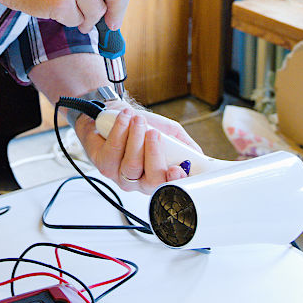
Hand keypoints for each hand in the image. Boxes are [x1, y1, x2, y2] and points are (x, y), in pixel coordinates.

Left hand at [74, 103, 201, 193]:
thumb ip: (185, 145)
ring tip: (138, 120)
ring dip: (136, 139)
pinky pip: (113, 151)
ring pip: (131, 165)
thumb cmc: (143, 128)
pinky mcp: (103, 164)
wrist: (115, 116)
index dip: (174, 181)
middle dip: (154, 154)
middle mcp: (138, 181)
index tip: (176, 168)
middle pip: (151, 179)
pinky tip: (125, 118)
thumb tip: (199, 157)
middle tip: (154, 133)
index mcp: (158, 176)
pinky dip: (120, 131)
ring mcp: (119, 175)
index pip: (169, 187)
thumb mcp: (170, 134)